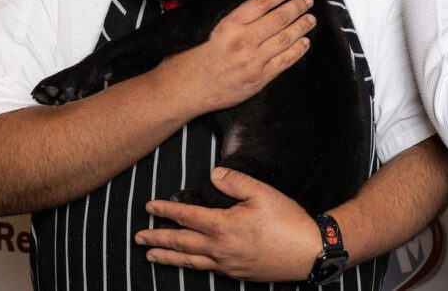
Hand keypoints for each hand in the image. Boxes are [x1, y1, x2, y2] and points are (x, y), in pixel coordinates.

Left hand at [136, 167, 320, 281]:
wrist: (308, 251)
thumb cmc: (288, 222)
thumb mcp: (263, 193)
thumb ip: (235, 181)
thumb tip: (214, 174)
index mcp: (223, 226)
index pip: (186, 216)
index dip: (166, 210)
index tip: (150, 207)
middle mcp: (219, 248)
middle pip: (180, 242)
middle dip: (157, 237)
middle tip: (138, 237)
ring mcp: (227, 264)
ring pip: (189, 260)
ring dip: (167, 257)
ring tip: (150, 255)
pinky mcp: (236, 273)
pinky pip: (206, 269)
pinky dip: (190, 266)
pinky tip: (187, 263)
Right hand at [154, 0, 315, 113]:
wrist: (183, 90)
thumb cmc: (188, 60)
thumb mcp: (204, 29)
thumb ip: (229, 19)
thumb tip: (253, 7)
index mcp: (229, 25)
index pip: (262, 3)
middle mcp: (244, 41)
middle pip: (279, 19)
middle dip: (297, 7)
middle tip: (308, 0)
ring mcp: (254, 61)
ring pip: (286, 38)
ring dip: (302, 26)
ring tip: (311, 18)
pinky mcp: (259, 79)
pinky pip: (284, 62)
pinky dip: (297, 50)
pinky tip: (305, 42)